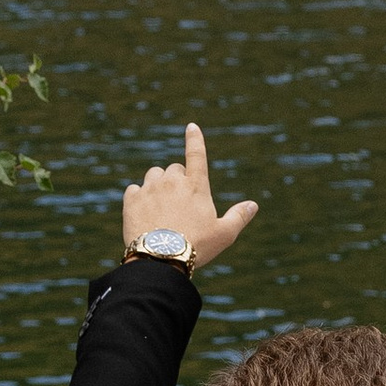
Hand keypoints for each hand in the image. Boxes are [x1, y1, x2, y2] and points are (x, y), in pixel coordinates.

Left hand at [123, 123, 257, 272]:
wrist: (160, 259)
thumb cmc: (197, 246)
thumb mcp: (224, 234)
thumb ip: (239, 217)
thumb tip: (253, 205)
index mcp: (196, 186)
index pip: (197, 154)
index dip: (195, 139)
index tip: (191, 126)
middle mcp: (173, 181)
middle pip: (173, 169)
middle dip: (176, 180)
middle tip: (179, 202)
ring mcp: (151, 188)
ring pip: (153, 175)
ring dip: (157, 185)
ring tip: (160, 207)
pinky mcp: (132, 199)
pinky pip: (134, 189)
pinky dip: (138, 197)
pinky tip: (143, 212)